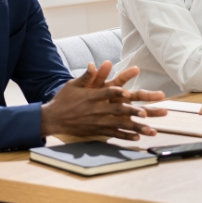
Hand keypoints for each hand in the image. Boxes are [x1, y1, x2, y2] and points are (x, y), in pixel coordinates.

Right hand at [41, 61, 167, 140]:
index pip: (107, 93)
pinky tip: (137, 137)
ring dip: (134, 127)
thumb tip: (92, 64)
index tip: (128, 94)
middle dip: (132, 111)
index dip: (117, 93)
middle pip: (117, 110)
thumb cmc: (64, 99)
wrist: (53, 119)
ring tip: (148, 129)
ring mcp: (98, 122)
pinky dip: (125, 136)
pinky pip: (113, 134)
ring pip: (119, 124)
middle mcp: (97, 109)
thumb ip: (86, 76)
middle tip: (145, 113)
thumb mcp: (72, 85)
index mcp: (92, 96)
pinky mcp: (97, 131)